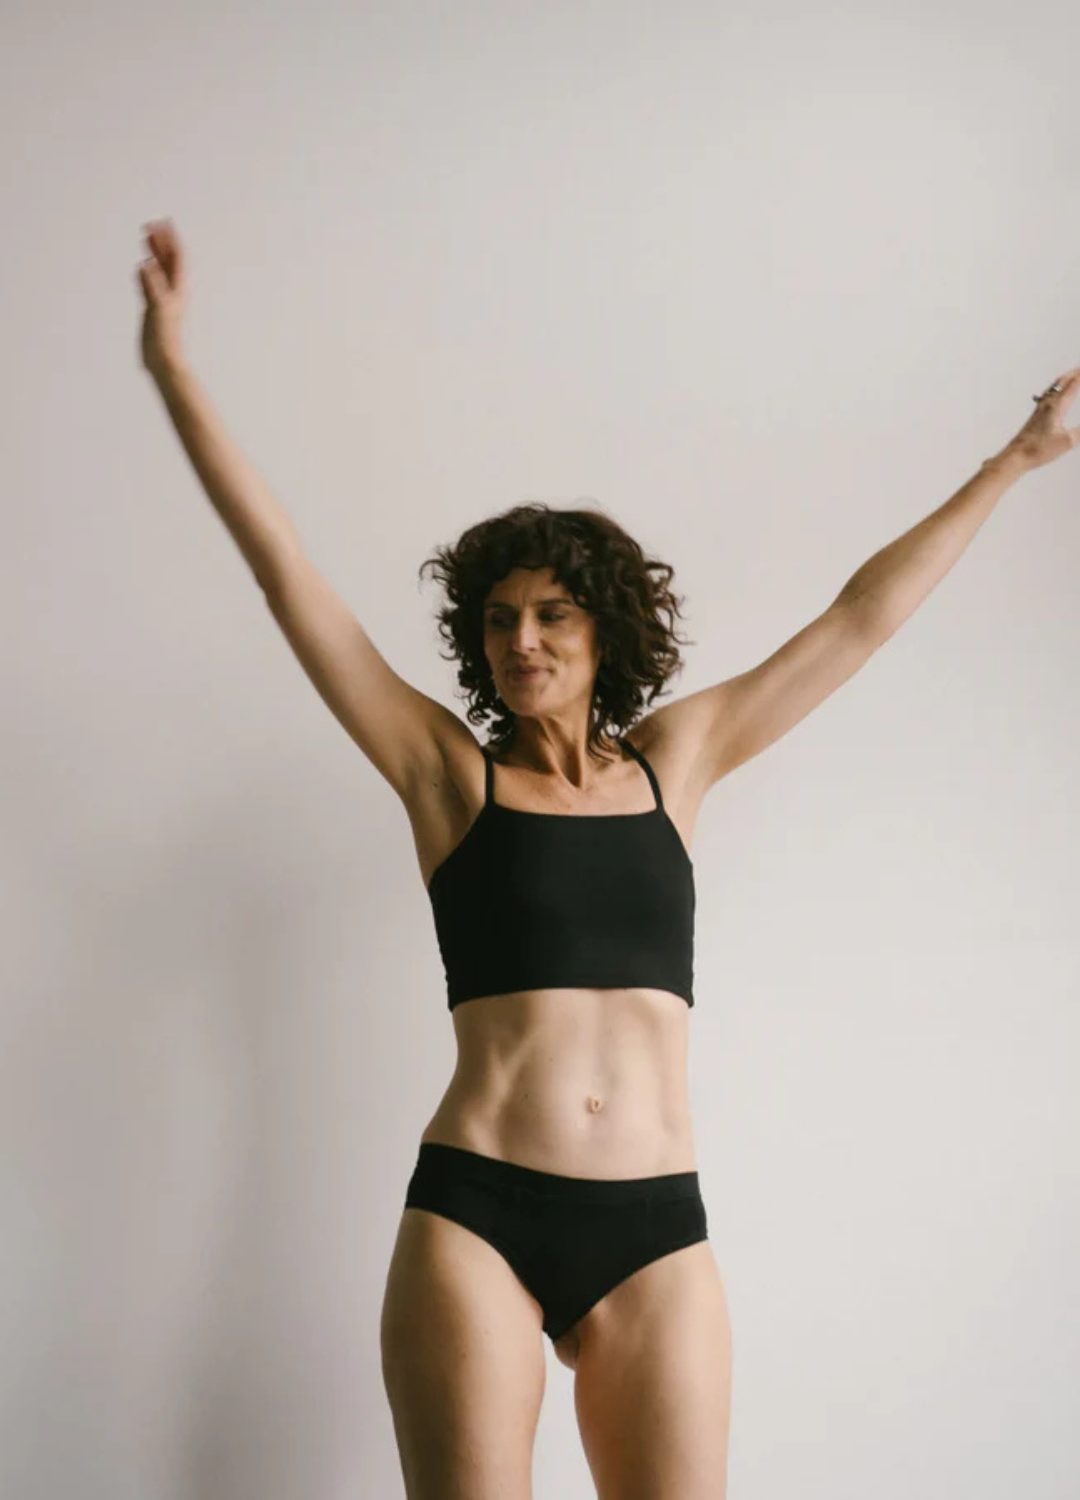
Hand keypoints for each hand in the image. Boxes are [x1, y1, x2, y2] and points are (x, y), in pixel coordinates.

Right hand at [136, 219, 188, 376]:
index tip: (163, 222)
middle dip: (162, 241)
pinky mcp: (155, 308)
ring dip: (155, 252)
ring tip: (147, 237)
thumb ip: (152, 285)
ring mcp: (164, 299)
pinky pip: (151, 283)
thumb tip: (146, 264)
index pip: (177, 257)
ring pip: (160, 269)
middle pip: (169, 260)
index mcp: (177, 289)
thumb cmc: (165, 338)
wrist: (164, 361)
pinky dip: (147, 271)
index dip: (171, 239)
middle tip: (151, 224)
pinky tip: (142, 266)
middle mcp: (173, 291)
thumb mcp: (158, 308)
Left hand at [1001, 365, 1079, 470]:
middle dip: (1073, 373)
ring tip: (1070, 376)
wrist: (1015, 456)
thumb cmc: (1039, 450)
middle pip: (1061, 383)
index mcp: (1056, 407)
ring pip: (1052, 389)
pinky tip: (1053, 396)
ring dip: (1063, 380)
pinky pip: (1046, 396)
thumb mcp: (1067, 442)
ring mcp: (1039, 410)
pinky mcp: (1034, 417)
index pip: (1072, 385)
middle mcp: (1047, 405)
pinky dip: (1054, 390)